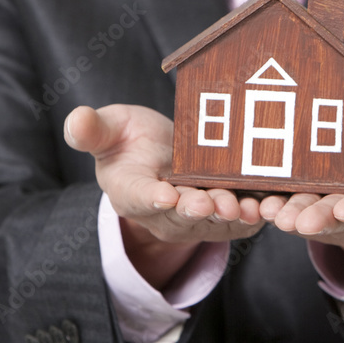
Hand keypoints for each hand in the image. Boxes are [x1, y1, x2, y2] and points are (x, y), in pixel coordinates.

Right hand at [64, 104, 264, 287]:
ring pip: (214, 222)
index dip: (152, 197)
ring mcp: (194, 218)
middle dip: (197, 209)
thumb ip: (93, 130)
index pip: (139, 197)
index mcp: (130, 191)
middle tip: (210, 201)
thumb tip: (75, 120)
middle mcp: (162, 213)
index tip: (164, 195)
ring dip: (231, 216)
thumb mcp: (109, 130)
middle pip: (181, 215)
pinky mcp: (221, 216)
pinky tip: (268, 205)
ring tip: (245, 207)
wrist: (156, 158)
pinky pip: (239, 222)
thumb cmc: (129, 142)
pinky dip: (254, 216)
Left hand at [259, 129, 343, 287]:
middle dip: (318, 219)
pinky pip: (293, 199)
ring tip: (270, 210)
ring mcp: (336, 210)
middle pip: (339, 219)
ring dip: (290, 212)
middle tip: (297, 220)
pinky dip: (275, 198)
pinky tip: (255, 195)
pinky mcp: (316, 198)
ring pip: (311, 213)